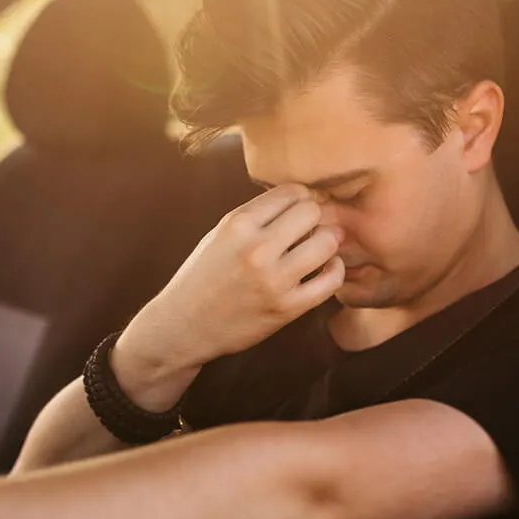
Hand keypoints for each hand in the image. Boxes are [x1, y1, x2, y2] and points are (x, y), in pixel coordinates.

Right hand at [116, 184, 343, 405]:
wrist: (184, 326)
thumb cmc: (202, 277)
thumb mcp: (219, 235)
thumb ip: (255, 216)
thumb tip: (300, 198)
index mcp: (237, 225)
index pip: (291, 192)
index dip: (302, 197)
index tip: (300, 209)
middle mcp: (257, 249)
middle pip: (312, 212)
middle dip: (315, 218)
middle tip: (310, 229)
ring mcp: (273, 280)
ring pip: (326, 242)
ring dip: (327, 242)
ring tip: (319, 248)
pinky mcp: (286, 308)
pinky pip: (330, 280)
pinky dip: (334, 271)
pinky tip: (325, 270)